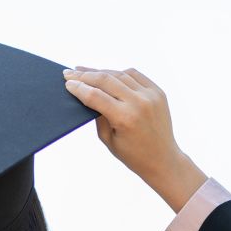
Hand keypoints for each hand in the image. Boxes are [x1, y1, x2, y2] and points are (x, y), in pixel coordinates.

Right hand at [64, 66, 207, 212]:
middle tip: (69, 73)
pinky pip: (134, 75)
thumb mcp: (108, 139)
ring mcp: (151, 95)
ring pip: (120, 74)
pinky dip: (119, 73)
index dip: (78, 88)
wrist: (163, 159)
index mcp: (125, 118)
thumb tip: (86, 94)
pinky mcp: (158, 92)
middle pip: (105, 80)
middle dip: (84, 75)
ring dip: (100, 72)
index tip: (67, 83)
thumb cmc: (133, 155)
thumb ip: (97, 115)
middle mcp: (139, 103)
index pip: (95, 96)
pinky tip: (107, 74)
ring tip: (85, 72)